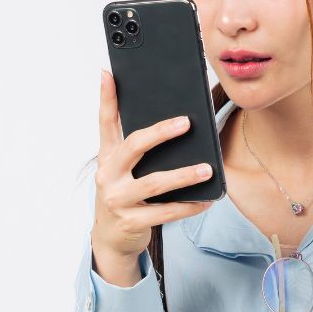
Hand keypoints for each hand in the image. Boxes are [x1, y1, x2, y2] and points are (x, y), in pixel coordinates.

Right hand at [91, 69, 216, 271]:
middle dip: (160, 133)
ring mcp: (118, 199)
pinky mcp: (132, 221)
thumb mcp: (120, 169)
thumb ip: (135, 146)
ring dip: (183, 175)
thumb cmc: (123, 194)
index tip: (109, 73)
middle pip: (133, 147)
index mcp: (107, 157)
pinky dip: (187, 206)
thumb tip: (170, 120)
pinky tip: (205, 200)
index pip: (105, 122)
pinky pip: (165, 213)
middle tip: (186, 123)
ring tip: (207, 169)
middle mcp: (108, 175)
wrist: (110, 238)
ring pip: (153, 184)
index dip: (106, 98)